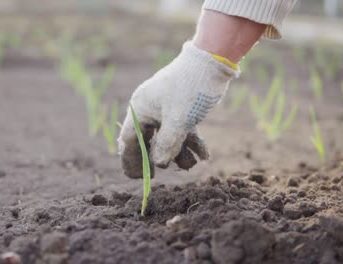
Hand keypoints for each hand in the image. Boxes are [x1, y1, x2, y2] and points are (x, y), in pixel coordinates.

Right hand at [118, 41, 237, 178]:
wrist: (213, 61)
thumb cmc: (191, 88)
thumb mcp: (179, 120)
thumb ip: (167, 144)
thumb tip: (158, 164)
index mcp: (141, 108)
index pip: (129, 140)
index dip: (131, 160)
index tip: (137, 177)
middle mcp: (149, 109)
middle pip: (147, 140)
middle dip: (155, 157)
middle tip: (156, 176)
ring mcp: (166, 108)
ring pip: (167, 137)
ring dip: (179, 152)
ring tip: (193, 163)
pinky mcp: (182, 107)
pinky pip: (181, 129)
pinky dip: (191, 142)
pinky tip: (204, 155)